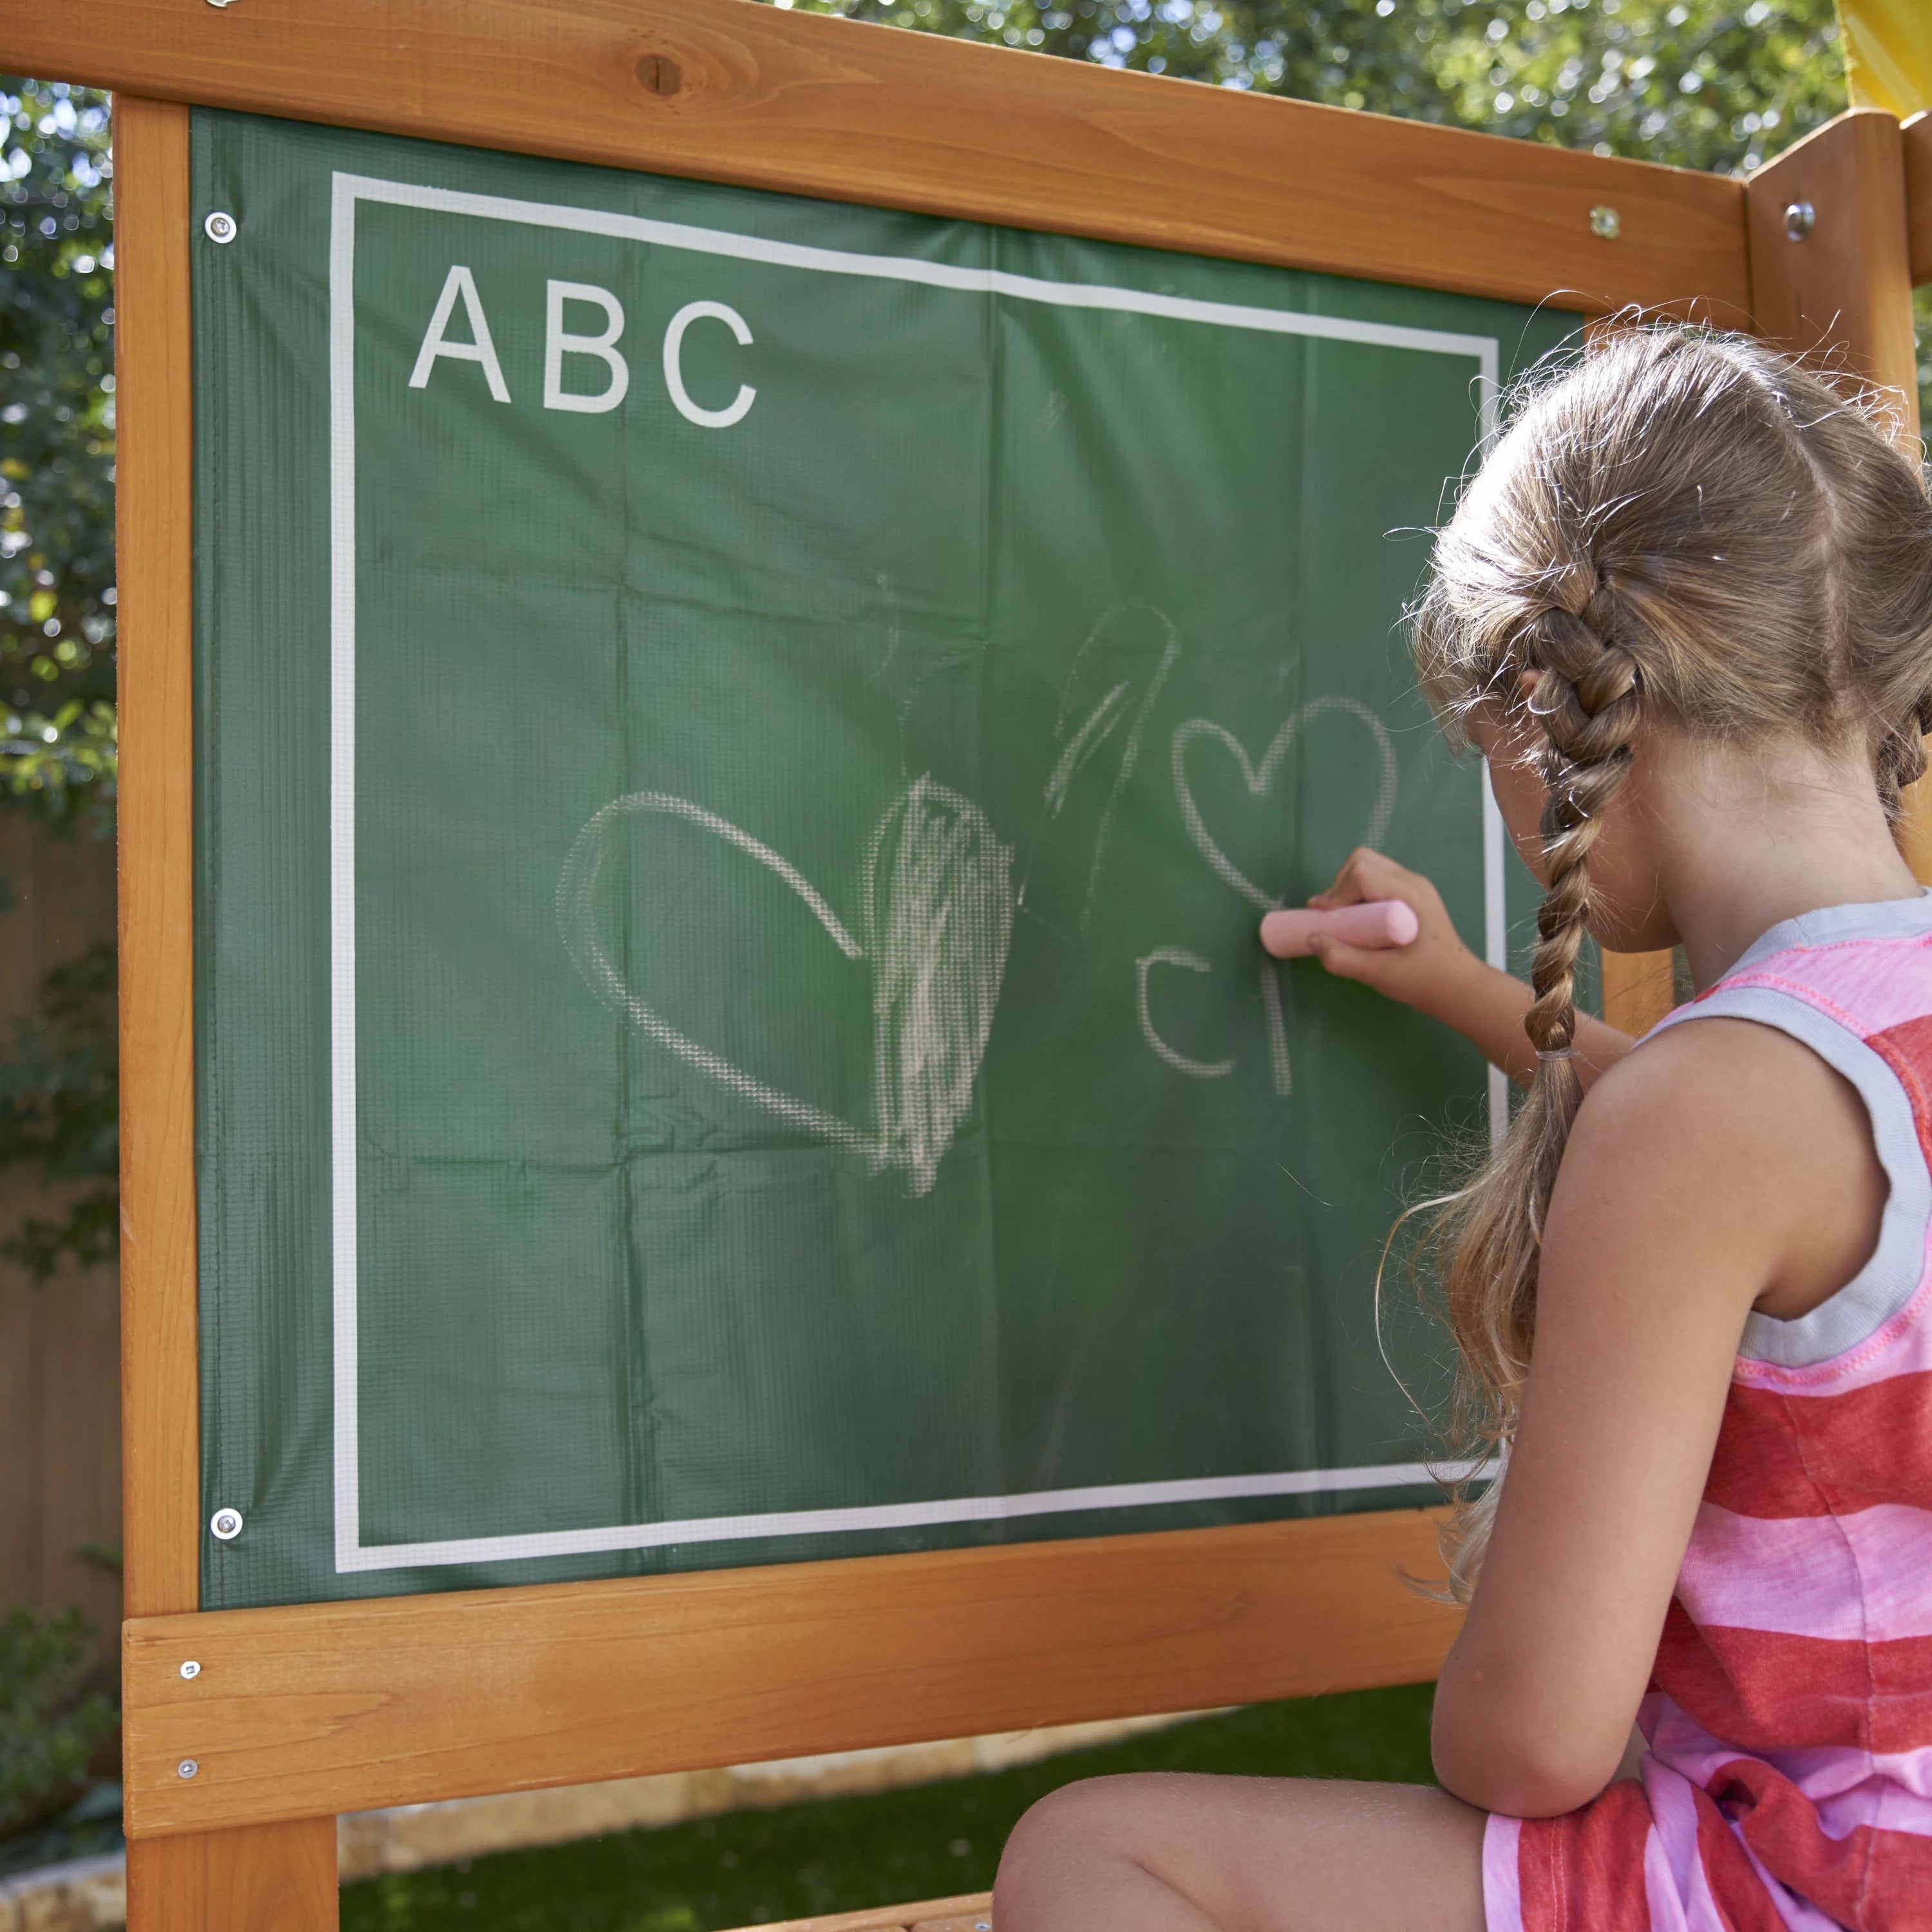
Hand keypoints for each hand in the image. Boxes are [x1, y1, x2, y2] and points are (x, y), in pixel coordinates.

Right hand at [1302, 848, 1480, 1019]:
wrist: (1457, 986)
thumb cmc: (1423, 980)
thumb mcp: (1379, 975)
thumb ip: (1343, 959)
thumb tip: (1313, 939)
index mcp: (1409, 897)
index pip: (1362, 873)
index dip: (1338, 893)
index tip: (1329, 921)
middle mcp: (1412, 882)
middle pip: (1363, 860)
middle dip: (1339, 886)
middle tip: (1333, 918)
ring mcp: (1413, 885)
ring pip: (1368, 866)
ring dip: (1347, 889)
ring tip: (1343, 920)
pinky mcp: (1410, 893)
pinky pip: (1376, 879)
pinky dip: (1358, 893)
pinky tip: (1358, 921)